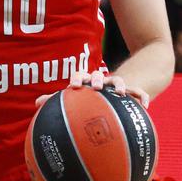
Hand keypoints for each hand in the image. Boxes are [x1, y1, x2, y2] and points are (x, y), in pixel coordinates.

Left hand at [35, 70, 149, 108]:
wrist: (116, 88)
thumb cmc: (90, 97)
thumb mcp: (77, 98)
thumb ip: (57, 101)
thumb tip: (36, 104)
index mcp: (86, 82)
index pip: (79, 75)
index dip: (76, 79)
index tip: (72, 87)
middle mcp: (101, 81)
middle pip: (98, 75)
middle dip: (96, 79)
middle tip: (95, 87)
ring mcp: (116, 84)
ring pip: (118, 81)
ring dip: (119, 85)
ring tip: (121, 92)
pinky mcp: (131, 90)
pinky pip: (139, 93)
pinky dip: (142, 97)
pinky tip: (145, 105)